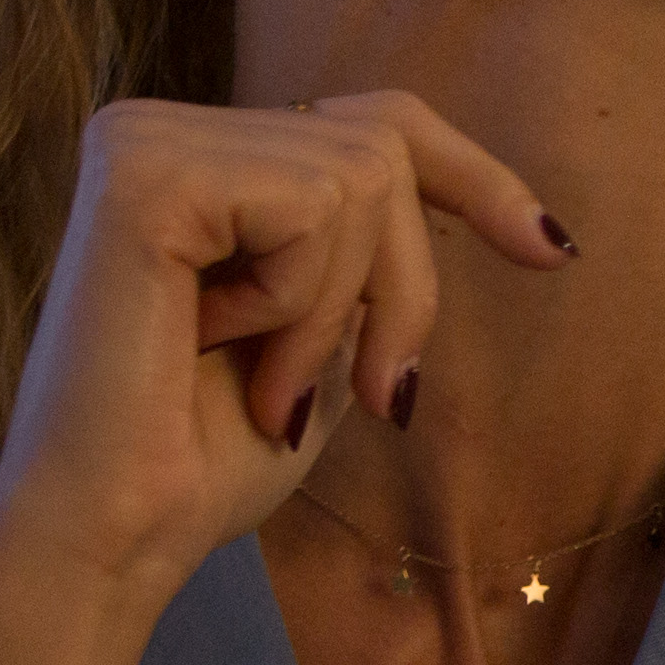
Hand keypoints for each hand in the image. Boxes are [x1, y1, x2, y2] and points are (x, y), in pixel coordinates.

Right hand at [0, 93, 572, 664]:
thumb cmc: (203, 461)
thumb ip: (367, 262)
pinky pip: (309, 205)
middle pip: (384, 145)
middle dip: (407, 282)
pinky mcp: (140, 173)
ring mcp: (144, 140)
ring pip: (360, 175)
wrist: (110, 542)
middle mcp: (162, 130)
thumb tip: (478, 206)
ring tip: (264, 386)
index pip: (373, 122)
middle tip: (374, 394)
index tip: (553, 252)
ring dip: (340, 311)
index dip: (474, 174)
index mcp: (200, 162)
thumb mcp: (323, 342)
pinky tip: (212, 346)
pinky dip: (296, 301)